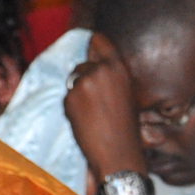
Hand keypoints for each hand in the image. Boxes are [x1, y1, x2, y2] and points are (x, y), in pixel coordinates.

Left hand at [63, 47, 144, 179]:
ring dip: (77, 95)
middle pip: (83, 65)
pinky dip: (72, 109)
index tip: (89, 50)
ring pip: (73, 82)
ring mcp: (84, 83)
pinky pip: (67, 98)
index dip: (92, 45)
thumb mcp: (127, 94)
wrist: (119, 155)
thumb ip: (111, 77)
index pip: (98, 40)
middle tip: (95, 103)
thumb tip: (92, 63)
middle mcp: (101, 70)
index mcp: (119, 68)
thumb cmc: (127, 129)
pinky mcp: (70, 98)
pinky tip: (85, 122)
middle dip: (84, 80)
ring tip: (92, 115)